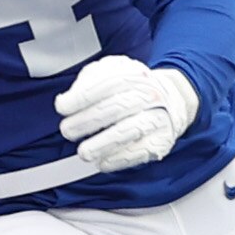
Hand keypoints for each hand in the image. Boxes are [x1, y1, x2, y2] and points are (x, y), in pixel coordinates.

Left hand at [57, 57, 199, 173]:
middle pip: (117, 107)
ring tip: (84, 152)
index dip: (82, 96)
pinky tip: (102, 162)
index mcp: (133, 74)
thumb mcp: (111, 72)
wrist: (171, 98)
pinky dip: (119, 159)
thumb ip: (88, 82)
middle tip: (68, 130)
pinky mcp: (162, 140)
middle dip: (88, 121)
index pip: (107, 82)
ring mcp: (158, 117)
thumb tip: (66, 101)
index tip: (63, 107)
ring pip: (130, 130)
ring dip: (103, 144)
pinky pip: (141, 151)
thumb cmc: (132, 88)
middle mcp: (149, 94)